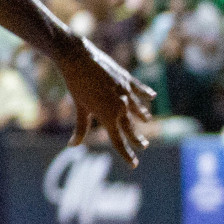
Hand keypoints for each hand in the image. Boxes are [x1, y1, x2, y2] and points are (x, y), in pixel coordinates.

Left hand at [58, 36, 155, 166]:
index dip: (127, 154)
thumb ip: (80, 127)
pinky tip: (151, 97)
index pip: (119, 141)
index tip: (134, 165)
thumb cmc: (75, 84)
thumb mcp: (79, 107)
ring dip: (142, 117)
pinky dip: (146, 94)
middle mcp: (121, 107)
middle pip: (131, 128)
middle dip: (137, 139)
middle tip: (143, 146)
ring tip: (147, 121)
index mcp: (108, 116)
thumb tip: (72, 145)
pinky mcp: (127, 79)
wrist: (78, 58)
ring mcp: (126, 93)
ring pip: (138, 109)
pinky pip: (140, 89)